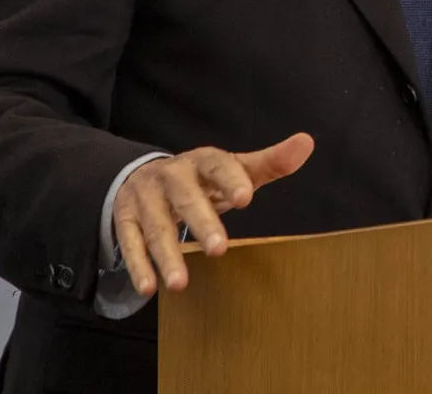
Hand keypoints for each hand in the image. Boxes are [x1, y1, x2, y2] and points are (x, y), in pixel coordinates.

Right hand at [112, 133, 313, 296]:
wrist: (143, 176)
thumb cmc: (201, 179)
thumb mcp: (233, 169)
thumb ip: (270, 162)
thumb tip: (306, 143)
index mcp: (202, 160)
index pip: (217, 165)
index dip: (231, 179)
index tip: (247, 198)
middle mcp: (171, 176)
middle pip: (185, 198)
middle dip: (201, 222)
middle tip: (219, 249)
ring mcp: (146, 198)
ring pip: (155, 226)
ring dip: (166, 254)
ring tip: (180, 284)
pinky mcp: (125, 218)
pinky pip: (129, 242)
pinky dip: (138, 265)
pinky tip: (149, 288)